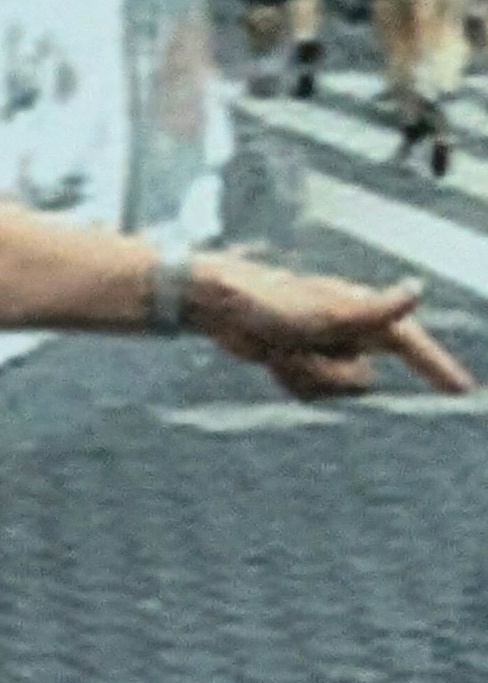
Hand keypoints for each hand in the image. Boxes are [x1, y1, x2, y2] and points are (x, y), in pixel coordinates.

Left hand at [185, 252, 472, 400]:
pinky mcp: (305, 359)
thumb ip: (375, 311)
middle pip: (358, 383)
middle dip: (327, 379)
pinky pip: (308, 392)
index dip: (438, 368)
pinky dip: (289, 381)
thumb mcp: (325, 315)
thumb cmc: (271, 304)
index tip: (462, 392)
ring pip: (331, 392)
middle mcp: (349, 330)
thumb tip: (418, 290)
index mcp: (362, 313)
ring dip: (303, 379)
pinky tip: (271, 358)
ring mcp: (326, 346)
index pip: (412, 345)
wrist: (218, 306)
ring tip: (279, 351)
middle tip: (293, 349)